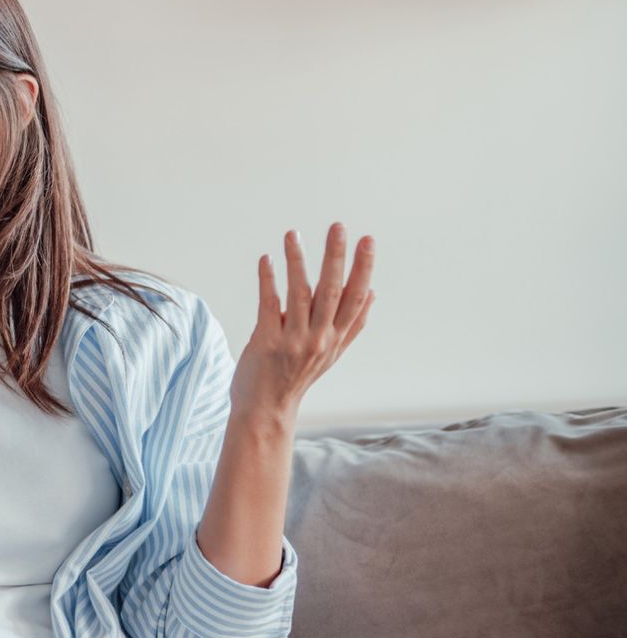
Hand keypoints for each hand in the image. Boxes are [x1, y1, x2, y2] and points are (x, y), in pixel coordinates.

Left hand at [231, 222, 375, 416]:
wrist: (265, 411)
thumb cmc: (296, 377)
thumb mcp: (331, 353)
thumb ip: (351, 324)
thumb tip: (373, 292)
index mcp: (335, 338)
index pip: (355, 298)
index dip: (363, 268)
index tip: (368, 240)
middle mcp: (319, 339)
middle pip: (332, 292)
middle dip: (336, 257)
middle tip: (339, 226)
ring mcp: (294, 342)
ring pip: (300, 294)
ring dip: (297, 261)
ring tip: (293, 234)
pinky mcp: (267, 343)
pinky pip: (269, 305)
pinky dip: (268, 280)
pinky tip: (266, 259)